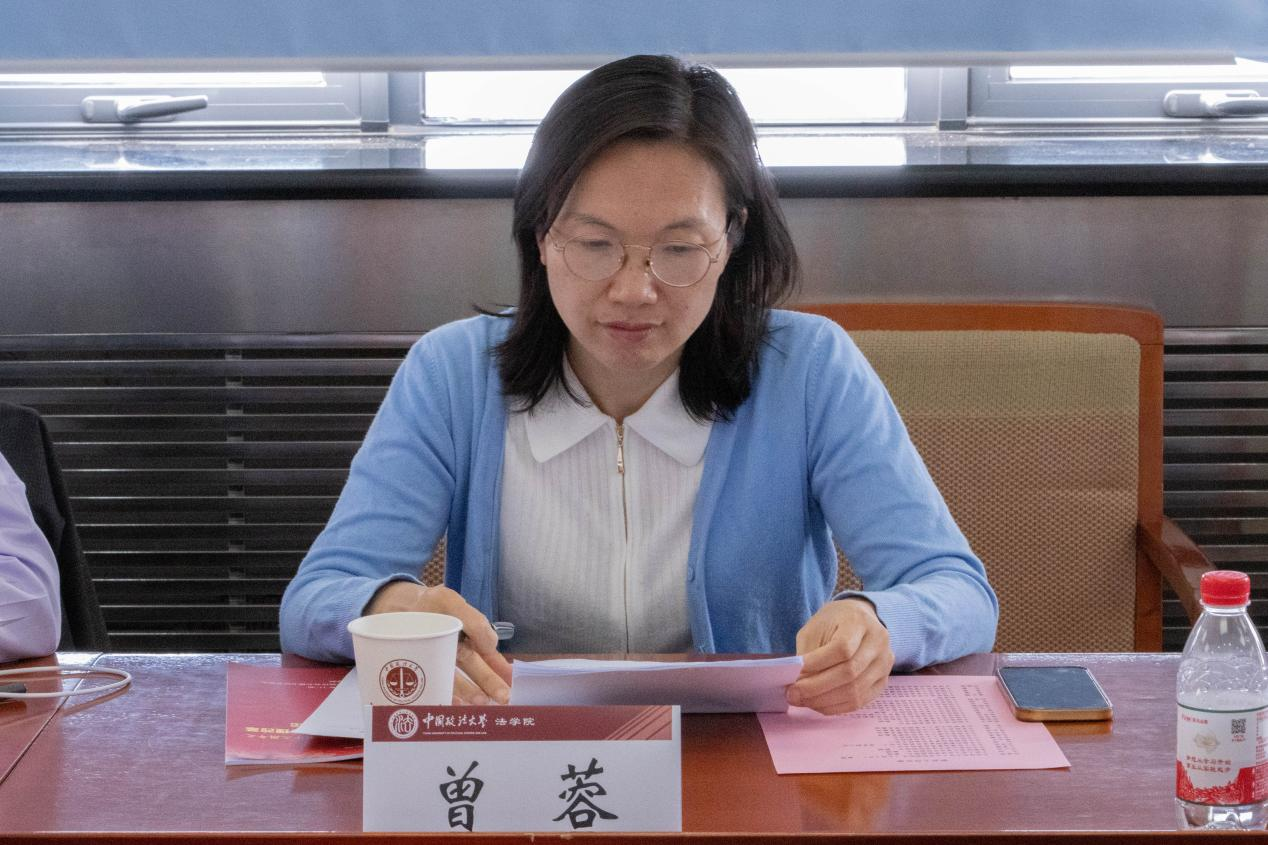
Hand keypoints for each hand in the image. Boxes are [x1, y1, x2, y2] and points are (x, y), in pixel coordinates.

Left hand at [365, 580, 513, 704]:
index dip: (500, 668)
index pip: (488, 656)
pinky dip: (445, 699)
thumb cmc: (424, 603)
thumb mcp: (449, 602)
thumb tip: (492, 646)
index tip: (513, 682)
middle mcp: (455, 654)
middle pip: (475, 672)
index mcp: (467, 638)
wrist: (388, 606)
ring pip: (457, 683)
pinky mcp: (420, 676)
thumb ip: (473, 621)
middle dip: (490, 685)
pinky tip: (453, 706)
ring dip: (471, 694)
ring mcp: (437, 666)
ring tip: (481, 703)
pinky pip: (435, 691)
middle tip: (504, 699)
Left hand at [786, 597, 893, 714]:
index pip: (842, 648)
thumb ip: (808, 653)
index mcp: (859, 622)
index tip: (795, 672)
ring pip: (855, 691)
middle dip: (816, 688)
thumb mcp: (815, 628)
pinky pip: (860, 701)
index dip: (817, 663)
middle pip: (849, 673)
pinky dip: (835, 707)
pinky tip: (817, 704)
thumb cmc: (832, 623)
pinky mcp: (883, 681)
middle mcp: (878, 642)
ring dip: (823, 701)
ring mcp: (884, 663)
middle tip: (792, 694)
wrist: (858, 619)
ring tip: (801, 700)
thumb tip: (798, 683)